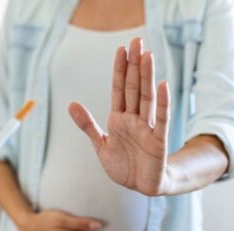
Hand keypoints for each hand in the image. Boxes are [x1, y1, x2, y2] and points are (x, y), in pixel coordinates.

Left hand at [69, 38, 171, 195]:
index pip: (119, 89)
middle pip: (133, 88)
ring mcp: (146, 128)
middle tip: (137, 41)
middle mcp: (134, 119)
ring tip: (147, 55)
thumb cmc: (123, 165)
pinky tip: (162, 85)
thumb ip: (87, 124)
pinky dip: (162, 103)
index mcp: (119, 119)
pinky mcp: (157, 141)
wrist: (140, 186)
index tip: (121, 49)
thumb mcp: (100, 144)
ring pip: (146, 98)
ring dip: (146, 77)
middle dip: (134, 65)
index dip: (120, 70)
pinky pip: (160, 119)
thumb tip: (71, 103)